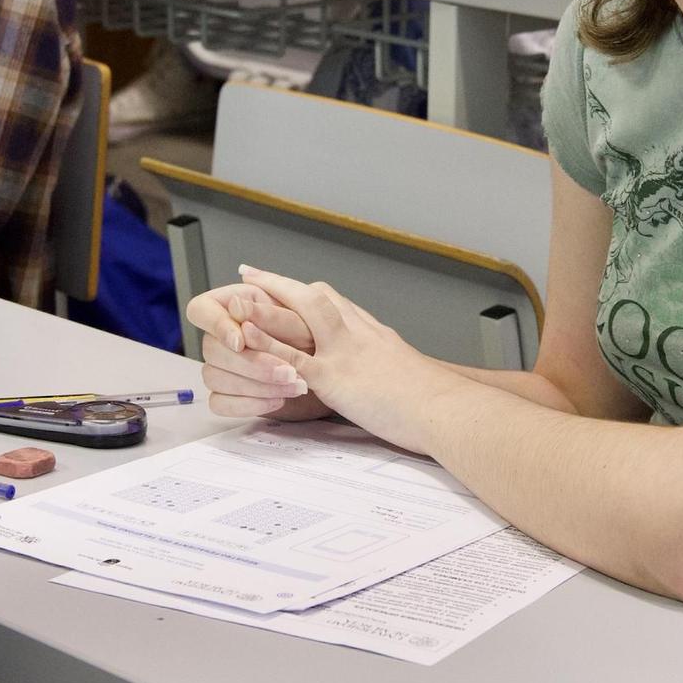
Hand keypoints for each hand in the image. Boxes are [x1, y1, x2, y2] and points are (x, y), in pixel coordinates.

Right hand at [188, 279, 332, 419]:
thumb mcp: (306, 322)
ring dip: (255, 384)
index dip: (216, 325)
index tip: (241, 341)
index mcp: (239, 305)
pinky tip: (278, 399)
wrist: (340, 373)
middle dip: (250, 362)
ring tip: (294, 384)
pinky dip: (249, 404)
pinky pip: (219, 403)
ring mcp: (228, 366)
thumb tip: (237, 305)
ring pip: (213, 377)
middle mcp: (228, 335)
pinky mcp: (234, 393)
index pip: (202, 310)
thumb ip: (271, 315)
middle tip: (287, 369)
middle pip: (209, 348)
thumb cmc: (323, 338)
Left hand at [219, 265, 464, 454]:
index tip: (284, 282)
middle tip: (249, 274)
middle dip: (278, 284)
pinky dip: (267, 344)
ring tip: (235, 296)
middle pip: (311, 296)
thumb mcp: (404, 369)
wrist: (447, 408)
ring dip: (264, 305)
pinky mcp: (336, 377)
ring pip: (299, 316)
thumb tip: (378, 370)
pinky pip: (294, 357)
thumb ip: (383, 363)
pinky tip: (246, 338)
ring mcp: (344, 352)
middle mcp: (357, 333)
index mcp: (372, 332)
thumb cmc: (434, 398)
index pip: (332, 300)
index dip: (305, 290)